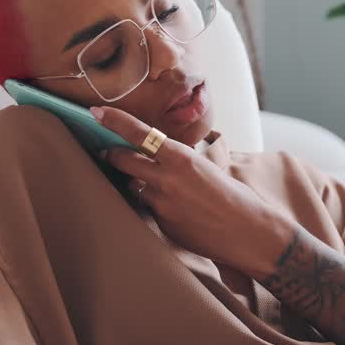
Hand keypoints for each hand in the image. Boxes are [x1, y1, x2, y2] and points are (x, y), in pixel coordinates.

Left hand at [91, 105, 292, 274]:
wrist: (248, 232)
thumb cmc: (235, 196)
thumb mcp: (208, 167)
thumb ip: (180, 160)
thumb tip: (161, 154)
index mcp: (181, 158)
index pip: (139, 134)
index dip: (114, 121)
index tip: (96, 112)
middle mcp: (167, 179)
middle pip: (123, 160)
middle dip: (113, 154)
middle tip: (108, 151)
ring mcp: (161, 204)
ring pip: (135, 186)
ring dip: (140, 182)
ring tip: (162, 186)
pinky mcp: (162, 224)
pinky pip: (150, 208)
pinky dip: (156, 204)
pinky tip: (178, 209)